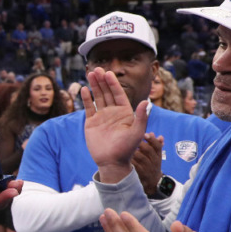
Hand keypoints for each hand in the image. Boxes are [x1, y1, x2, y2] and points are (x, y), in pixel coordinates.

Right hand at [82, 67, 148, 182]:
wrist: (112, 162)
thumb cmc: (127, 149)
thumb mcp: (137, 132)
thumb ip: (141, 117)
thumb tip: (146, 102)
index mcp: (124, 112)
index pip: (119, 94)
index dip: (113, 83)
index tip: (108, 73)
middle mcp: (113, 112)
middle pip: (107, 92)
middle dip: (102, 81)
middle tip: (97, 69)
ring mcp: (101, 116)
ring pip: (98, 97)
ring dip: (94, 86)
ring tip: (90, 74)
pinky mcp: (91, 122)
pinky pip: (89, 107)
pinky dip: (86, 98)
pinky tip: (84, 89)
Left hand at [132, 133, 163, 196]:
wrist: (152, 183)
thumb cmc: (152, 165)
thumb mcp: (157, 156)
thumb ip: (157, 146)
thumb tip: (159, 136)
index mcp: (158, 156)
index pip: (157, 146)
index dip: (152, 140)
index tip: (145, 133)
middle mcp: (154, 161)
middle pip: (148, 150)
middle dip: (141, 143)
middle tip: (132, 137)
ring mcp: (147, 168)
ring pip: (141, 157)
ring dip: (133, 150)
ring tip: (126, 145)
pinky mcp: (140, 173)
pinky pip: (134, 165)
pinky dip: (129, 159)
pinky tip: (123, 155)